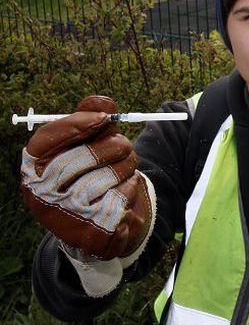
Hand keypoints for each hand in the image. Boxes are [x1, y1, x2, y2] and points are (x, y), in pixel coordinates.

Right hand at [20, 95, 154, 284]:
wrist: (98, 224)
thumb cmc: (89, 173)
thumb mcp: (85, 144)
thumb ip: (92, 118)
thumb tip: (102, 103)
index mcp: (32, 169)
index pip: (45, 140)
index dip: (76, 124)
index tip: (103, 117)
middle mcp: (41, 194)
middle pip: (84, 155)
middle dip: (114, 144)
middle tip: (124, 145)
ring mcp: (66, 215)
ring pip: (109, 173)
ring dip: (127, 164)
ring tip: (124, 167)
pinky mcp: (93, 230)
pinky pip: (123, 193)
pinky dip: (131, 185)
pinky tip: (123, 192)